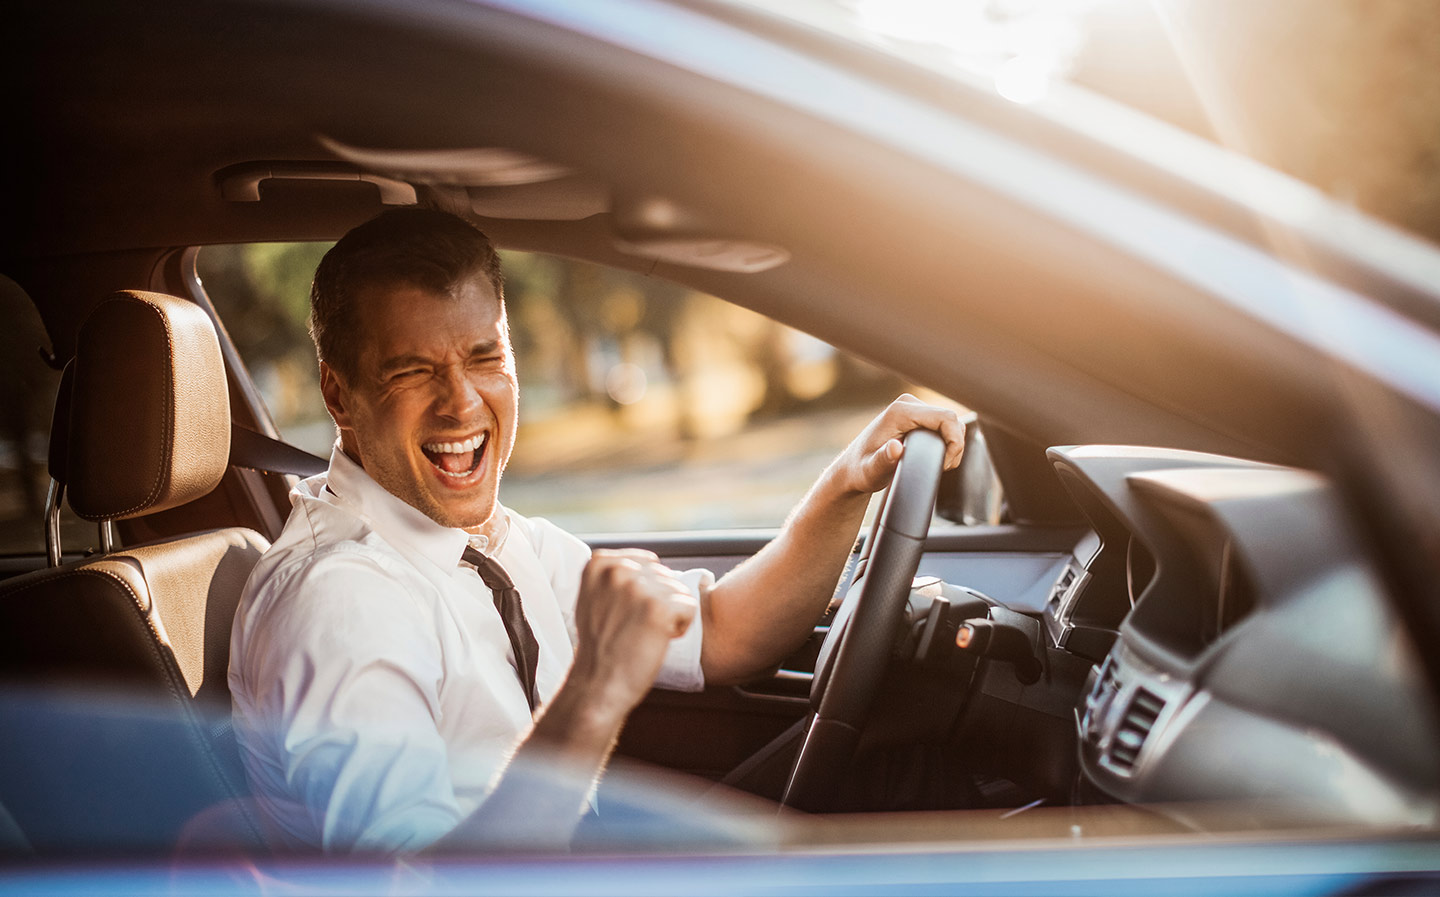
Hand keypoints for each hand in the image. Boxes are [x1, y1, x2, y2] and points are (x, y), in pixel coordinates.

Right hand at [568, 549, 697, 716]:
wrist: (598, 684)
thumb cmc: (601, 647)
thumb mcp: (593, 598)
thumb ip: (616, 575)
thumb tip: (650, 562)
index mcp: (599, 563)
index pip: (648, 562)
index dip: (646, 591)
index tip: (625, 613)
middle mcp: (617, 570)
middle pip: (665, 576)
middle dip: (658, 602)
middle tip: (634, 627)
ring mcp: (638, 588)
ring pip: (679, 591)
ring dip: (670, 615)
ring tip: (644, 634)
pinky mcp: (658, 608)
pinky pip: (689, 607)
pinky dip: (680, 627)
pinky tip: (657, 640)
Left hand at [830, 394, 965, 495]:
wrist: (854, 468)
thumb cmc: (861, 470)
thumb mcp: (871, 471)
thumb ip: (882, 460)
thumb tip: (896, 447)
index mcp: (899, 412)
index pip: (946, 418)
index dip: (954, 442)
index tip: (944, 464)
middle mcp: (907, 404)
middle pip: (951, 419)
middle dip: (954, 446)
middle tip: (940, 468)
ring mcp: (913, 408)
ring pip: (951, 422)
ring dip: (952, 445)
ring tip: (938, 464)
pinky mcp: (918, 415)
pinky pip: (944, 424)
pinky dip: (948, 441)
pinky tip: (936, 457)